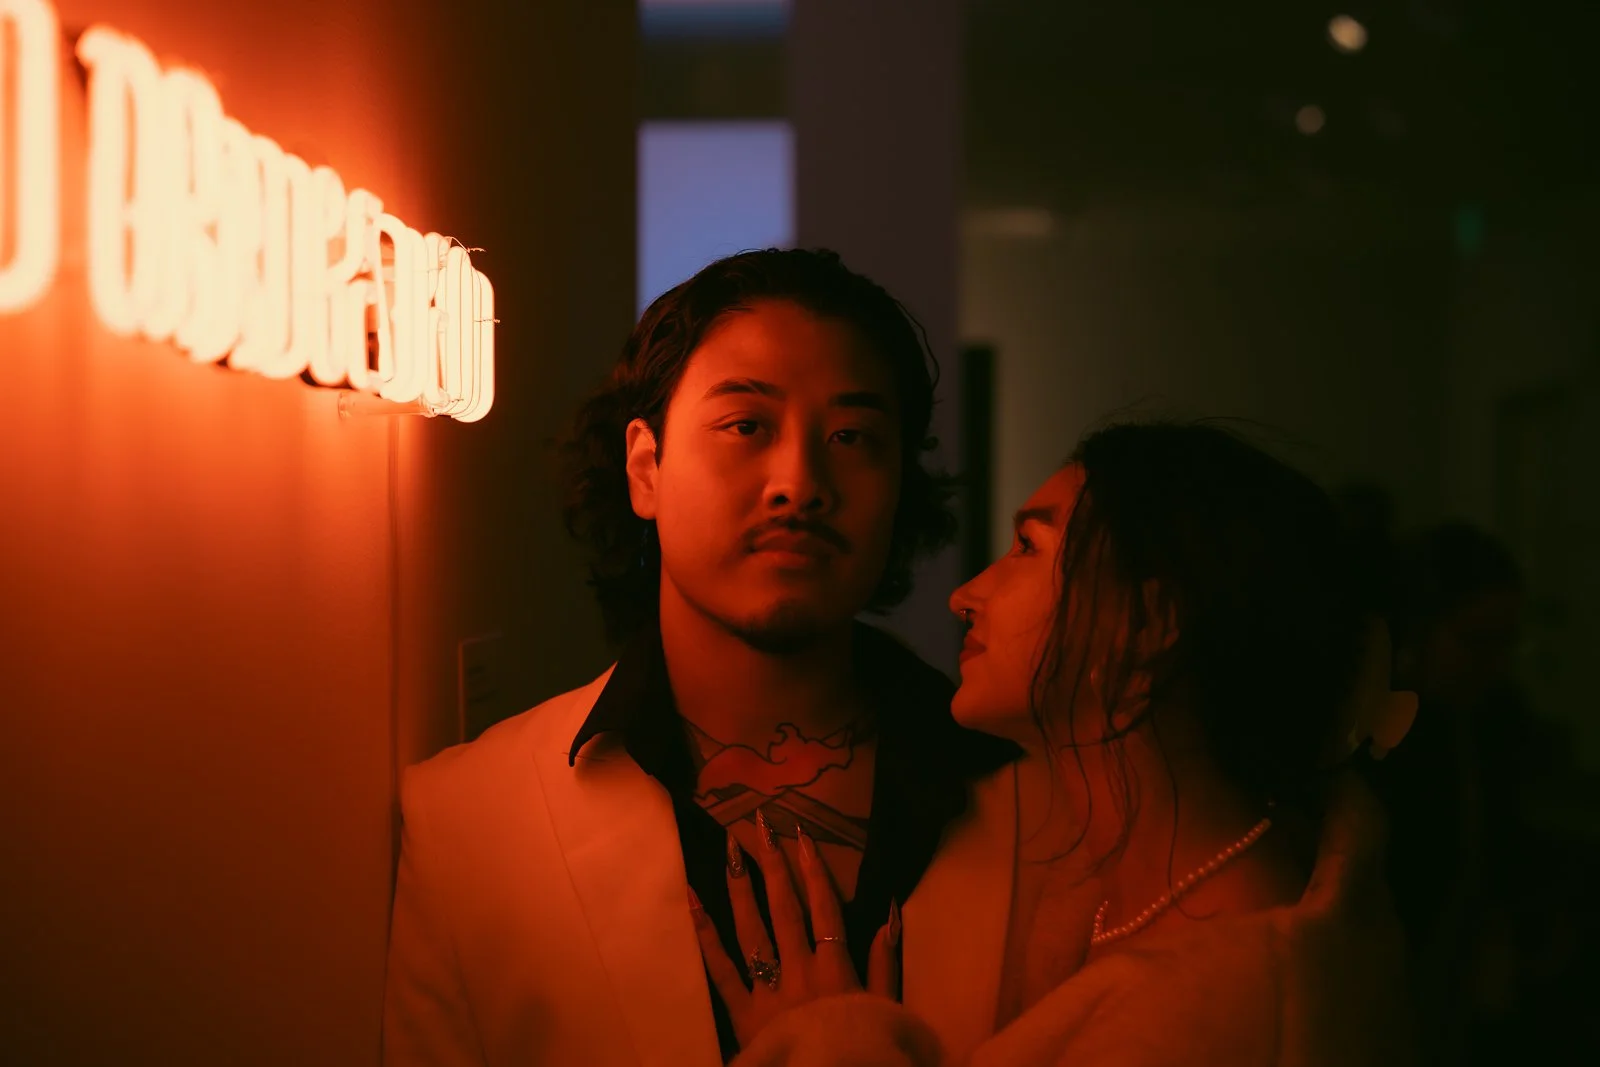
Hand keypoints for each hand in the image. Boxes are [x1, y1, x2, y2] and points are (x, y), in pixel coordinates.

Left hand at [690, 811, 898, 1050]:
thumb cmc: (860, 1047)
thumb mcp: (884, 1007)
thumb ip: (885, 962)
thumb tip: (889, 912)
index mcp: (834, 968)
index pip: (825, 909)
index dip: (814, 871)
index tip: (803, 836)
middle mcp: (798, 970)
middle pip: (785, 910)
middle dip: (774, 866)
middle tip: (761, 828)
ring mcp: (767, 990)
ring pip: (751, 930)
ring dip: (741, 888)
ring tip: (730, 852)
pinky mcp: (742, 1012)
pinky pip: (721, 970)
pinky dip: (705, 935)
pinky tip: (692, 902)